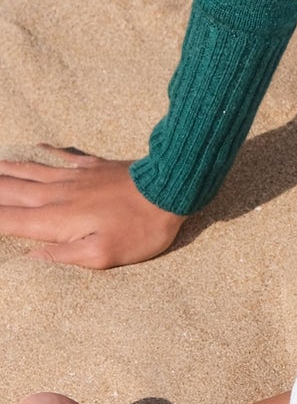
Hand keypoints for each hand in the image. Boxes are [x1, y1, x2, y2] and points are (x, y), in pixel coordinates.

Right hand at [0, 146, 182, 268]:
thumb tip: (31, 256)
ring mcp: (76, 176)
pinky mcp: (94, 166)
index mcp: (57, 219)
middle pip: (12, 190)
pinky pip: (61, 156)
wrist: (172, 187)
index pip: (9, 220)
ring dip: (7, 168)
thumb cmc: (141, 228)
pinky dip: (43, 152)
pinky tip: (36, 146)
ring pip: (31, 170)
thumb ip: (64, 256)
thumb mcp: (104, 255)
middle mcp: (59, 194)